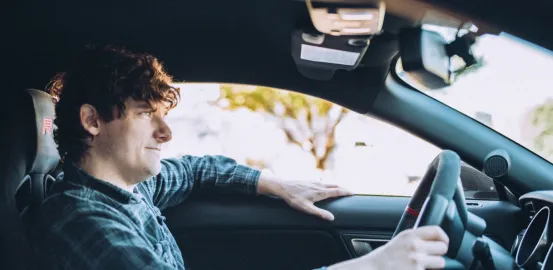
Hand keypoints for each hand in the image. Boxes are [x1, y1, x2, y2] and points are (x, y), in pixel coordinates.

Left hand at [256, 173, 352, 220]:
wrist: (283, 186)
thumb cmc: (293, 198)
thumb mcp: (306, 208)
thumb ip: (319, 213)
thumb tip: (332, 218)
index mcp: (320, 192)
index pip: (337, 191)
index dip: (346, 192)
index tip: (353, 193)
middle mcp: (319, 185)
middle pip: (335, 185)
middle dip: (343, 188)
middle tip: (349, 192)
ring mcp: (314, 182)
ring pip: (328, 183)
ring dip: (336, 186)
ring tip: (340, 189)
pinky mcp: (309, 181)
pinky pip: (322, 182)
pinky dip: (328, 185)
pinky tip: (325, 187)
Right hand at [328, 226, 449, 269]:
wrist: (373, 269)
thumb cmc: (385, 257)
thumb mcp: (400, 240)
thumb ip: (416, 238)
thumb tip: (434, 240)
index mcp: (410, 235)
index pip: (437, 231)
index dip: (443, 237)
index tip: (443, 242)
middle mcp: (415, 246)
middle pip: (443, 248)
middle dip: (439, 253)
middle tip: (432, 255)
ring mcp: (417, 261)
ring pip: (441, 262)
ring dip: (435, 264)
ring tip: (424, 264)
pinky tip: (415, 269)